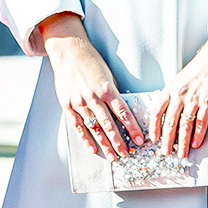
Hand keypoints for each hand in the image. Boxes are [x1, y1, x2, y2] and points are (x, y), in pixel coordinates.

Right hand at [39, 12, 145, 160]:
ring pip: (94, 128)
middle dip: (119, 141)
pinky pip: (77, 125)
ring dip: (105, 144)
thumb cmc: (90, 61)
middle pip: (109, 124)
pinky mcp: (67, 105)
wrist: (67, 51)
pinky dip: (85, 138)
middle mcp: (92, 97)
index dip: (132, 128)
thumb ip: (112, 95)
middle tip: (127, 153)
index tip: (140, 139)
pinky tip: (92, 148)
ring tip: (113, 156)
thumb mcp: (107, 76)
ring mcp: (79, 102)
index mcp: (106, 89)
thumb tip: (121, 113)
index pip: (123, 113)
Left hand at [150, 37, 207, 156]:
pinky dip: (198, 135)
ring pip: (184, 125)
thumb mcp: (181, 79)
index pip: (156, 111)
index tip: (153, 138)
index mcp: (170, 88)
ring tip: (181, 152)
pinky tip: (196, 143)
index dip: (154, 126)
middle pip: (169, 121)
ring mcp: (193, 98)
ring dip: (182, 141)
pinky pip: (201, 122)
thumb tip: (172, 110)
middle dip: (166, 140)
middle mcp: (178, 94)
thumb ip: (175, 94)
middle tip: (165, 152)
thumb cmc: (202, 67)